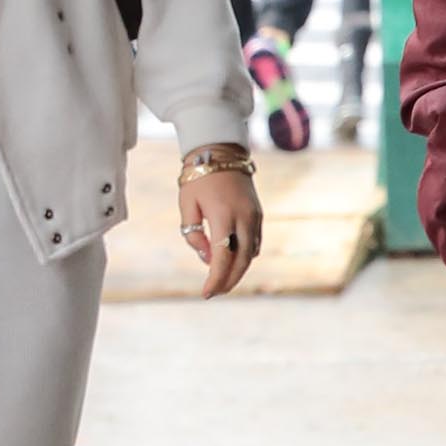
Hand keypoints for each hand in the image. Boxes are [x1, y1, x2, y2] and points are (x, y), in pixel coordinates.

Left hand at [179, 169, 261, 296]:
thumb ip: (193, 235)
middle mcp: (243, 218)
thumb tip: (207, 258)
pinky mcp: (258, 215)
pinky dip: (245, 256)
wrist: (221, 152)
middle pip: (241, 261)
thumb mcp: (187, 205)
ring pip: (251, 254)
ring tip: (222, 281)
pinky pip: (254, 242)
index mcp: (223, 216)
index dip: (215, 279)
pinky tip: (232, 261)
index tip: (206, 293)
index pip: (222, 258)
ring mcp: (254, 217)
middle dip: (228, 280)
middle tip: (215, 292)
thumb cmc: (198, 179)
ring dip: (238, 271)